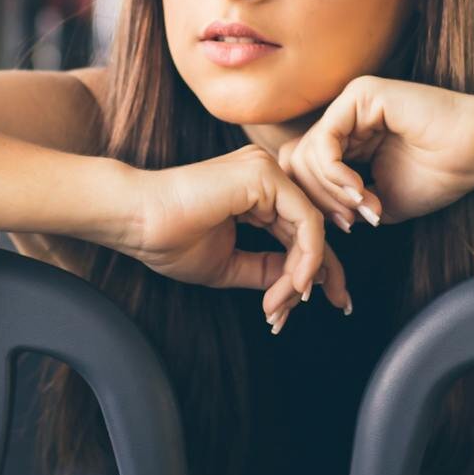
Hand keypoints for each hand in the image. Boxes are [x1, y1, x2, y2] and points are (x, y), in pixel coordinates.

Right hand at [117, 145, 352, 330]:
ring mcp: (266, 171)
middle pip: (313, 227)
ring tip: (284, 303)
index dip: (312, 269)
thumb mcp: (229, 263)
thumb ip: (267, 269)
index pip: (298, 229)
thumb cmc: (168, 239)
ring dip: (306, 272)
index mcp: (256, 191)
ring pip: (312, 227)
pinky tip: (292, 283)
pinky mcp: (264, 176)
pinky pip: (305, 221)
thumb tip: (302, 282)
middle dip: (325, 272)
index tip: (320, 302)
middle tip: (338, 302)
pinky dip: (305, 256)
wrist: (136, 221)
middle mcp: (265, 176)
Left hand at [277, 75, 473, 231]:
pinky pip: (325, 139)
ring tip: (364, 205)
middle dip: (320, 199)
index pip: (307, 168)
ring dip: (332, 190)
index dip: (319, 202)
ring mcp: (352, 102)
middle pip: (299, 160)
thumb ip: (343, 203)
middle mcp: (347, 115)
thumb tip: (310, 215)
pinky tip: (359, 188)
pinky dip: (336, 173)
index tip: (348, 228)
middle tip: (351, 222)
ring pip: (308, 152)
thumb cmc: (439, 175)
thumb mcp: (378, 199)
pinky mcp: (361, 94)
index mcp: (351, 137)